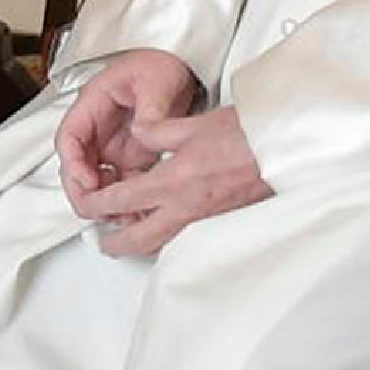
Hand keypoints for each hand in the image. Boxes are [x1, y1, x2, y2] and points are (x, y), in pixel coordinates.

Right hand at [54, 51, 203, 203]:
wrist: (179, 68)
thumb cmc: (157, 65)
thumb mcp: (155, 80)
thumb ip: (150, 108)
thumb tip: (145, 132)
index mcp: (93, 105)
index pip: (69, 138)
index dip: (73, 163)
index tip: (88, 180)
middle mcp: (97, 130)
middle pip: (75, 167)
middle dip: (82, 192)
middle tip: (99, 209)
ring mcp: (112, 147)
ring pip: (94, 182)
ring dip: (102, 201)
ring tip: (121, 215)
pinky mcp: (131, 159)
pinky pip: (120, 186)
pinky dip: (124, 202)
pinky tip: (137, 211)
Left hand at [64, 95, 269, 258]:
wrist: (282, 150)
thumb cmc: (244, 135)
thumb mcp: (191, 125)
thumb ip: (157, 132)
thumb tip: (137, 133)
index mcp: (172, 182)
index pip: (121, 201)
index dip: (97, 205)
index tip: (87, 204)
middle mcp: (184, 208)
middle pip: (137, 239)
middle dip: (115, 243)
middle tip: (103, 241)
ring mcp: (203, 221)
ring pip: (162, 244)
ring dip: (141, 243)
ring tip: (130, 235)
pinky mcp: (219, 223)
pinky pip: (184, 239)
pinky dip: (167, 239)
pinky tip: (166, 227)